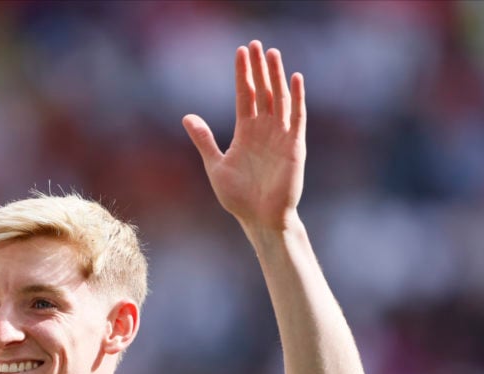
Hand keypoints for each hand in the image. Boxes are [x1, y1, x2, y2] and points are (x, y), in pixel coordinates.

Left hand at [182, 40, 305, 237]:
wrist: (259, 219)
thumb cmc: (238, 197)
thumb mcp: (216, 165)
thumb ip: (204, 140)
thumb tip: (186, 116)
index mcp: (246, 132)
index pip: (245, 96)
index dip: (243, 74)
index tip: (240, 52)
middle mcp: (264, 130)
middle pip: (263, 91)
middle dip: (259, 68)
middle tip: (255, 44)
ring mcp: (281, 136)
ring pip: (280, 99)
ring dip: (276, 76)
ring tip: (272, 54)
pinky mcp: (294, 146)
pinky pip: (297, 117)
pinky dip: (297, 98)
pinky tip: (295, 78)